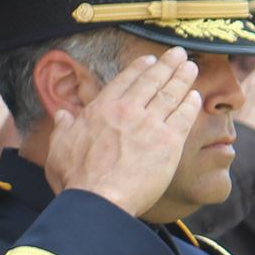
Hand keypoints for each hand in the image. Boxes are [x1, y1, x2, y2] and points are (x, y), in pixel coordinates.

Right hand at [41, 46, 200, 212]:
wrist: (98, 199)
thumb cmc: (76, 179)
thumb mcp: (59, 148)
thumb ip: (63, 128)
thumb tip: (62, 115)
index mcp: (101, 109)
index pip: (125, 80)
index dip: (140, 68)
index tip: (150, 60)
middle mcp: (128, 110)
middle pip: (152, 80)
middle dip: (167, 64)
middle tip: (178, 54)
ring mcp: (150, 124)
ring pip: (171, 93)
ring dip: (182, 77)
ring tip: (190, 67)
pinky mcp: (169, 142)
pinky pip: (184, 116)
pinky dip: (190, 104)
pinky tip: (195, 96)